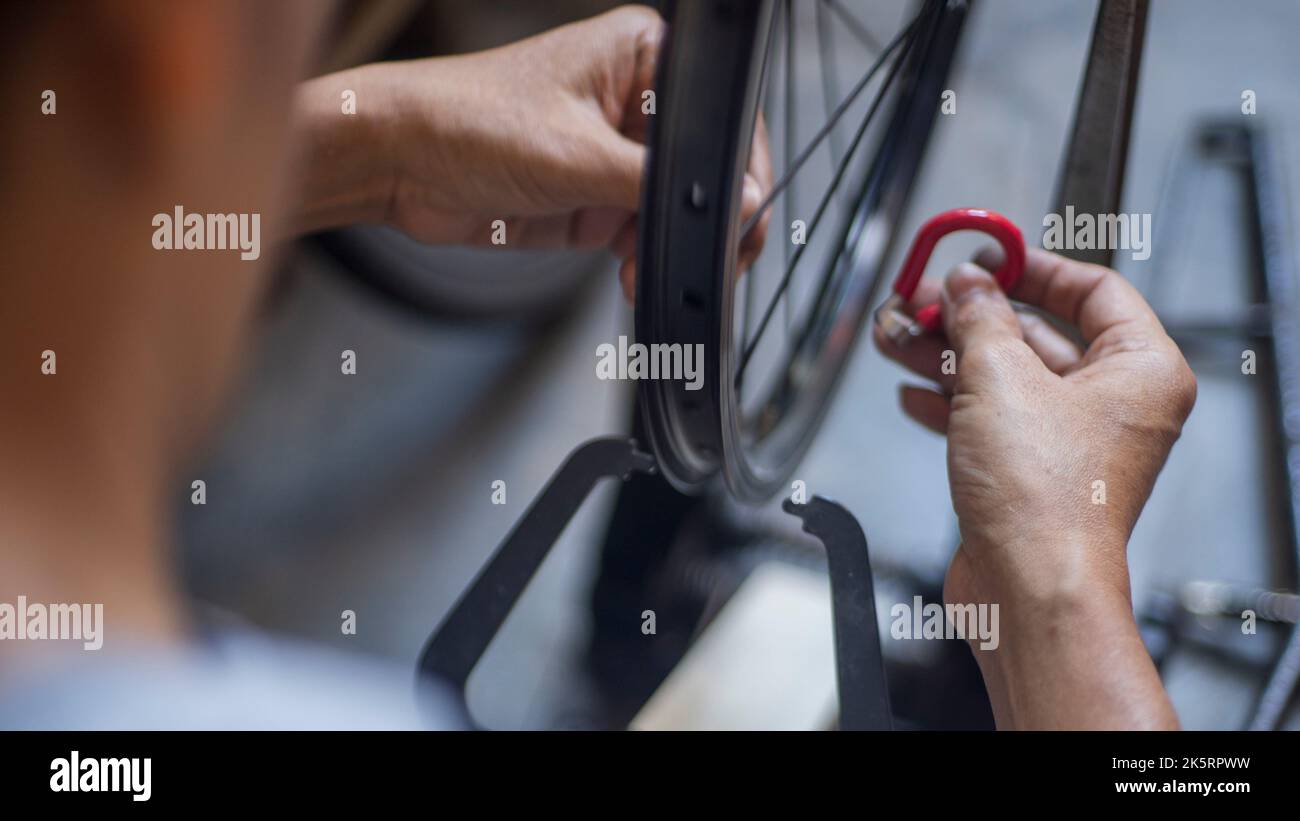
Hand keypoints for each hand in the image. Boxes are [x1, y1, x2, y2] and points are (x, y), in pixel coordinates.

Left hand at [295, 5, 771, 300]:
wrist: (399, 163)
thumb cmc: (467, 120)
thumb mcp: (575, 154)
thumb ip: (657, 184)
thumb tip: (733, 204)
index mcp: (642, 56)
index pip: (719, 117)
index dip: (737, 172)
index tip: (739, 217)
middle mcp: (635, 101)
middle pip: (704, 170)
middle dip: (702, 218)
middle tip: (701, 254)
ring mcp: (615, 152)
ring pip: (675, 210)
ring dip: (666, 245)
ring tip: (641, 264)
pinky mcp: (595, 196)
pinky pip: (640, 234)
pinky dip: (640, 258)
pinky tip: (628, 272)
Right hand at [874, 247, 1195, 727]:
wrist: (1028, 588)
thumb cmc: (1043, 499)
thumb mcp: (1000, 378)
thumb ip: (980, 319)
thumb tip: (968, 285)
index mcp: (1140, 369)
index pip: (1094, 289)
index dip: (1034, 266)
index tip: (987, 256)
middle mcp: (1115, 405)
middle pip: (1040, 334)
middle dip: (972, 316)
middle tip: (925, 299)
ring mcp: (1073, 443)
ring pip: (1007, 378)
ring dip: (948, 357)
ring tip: (900, 337)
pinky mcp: (1033, 475)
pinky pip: (992, 420)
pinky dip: (951, 403)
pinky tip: (912, 392)